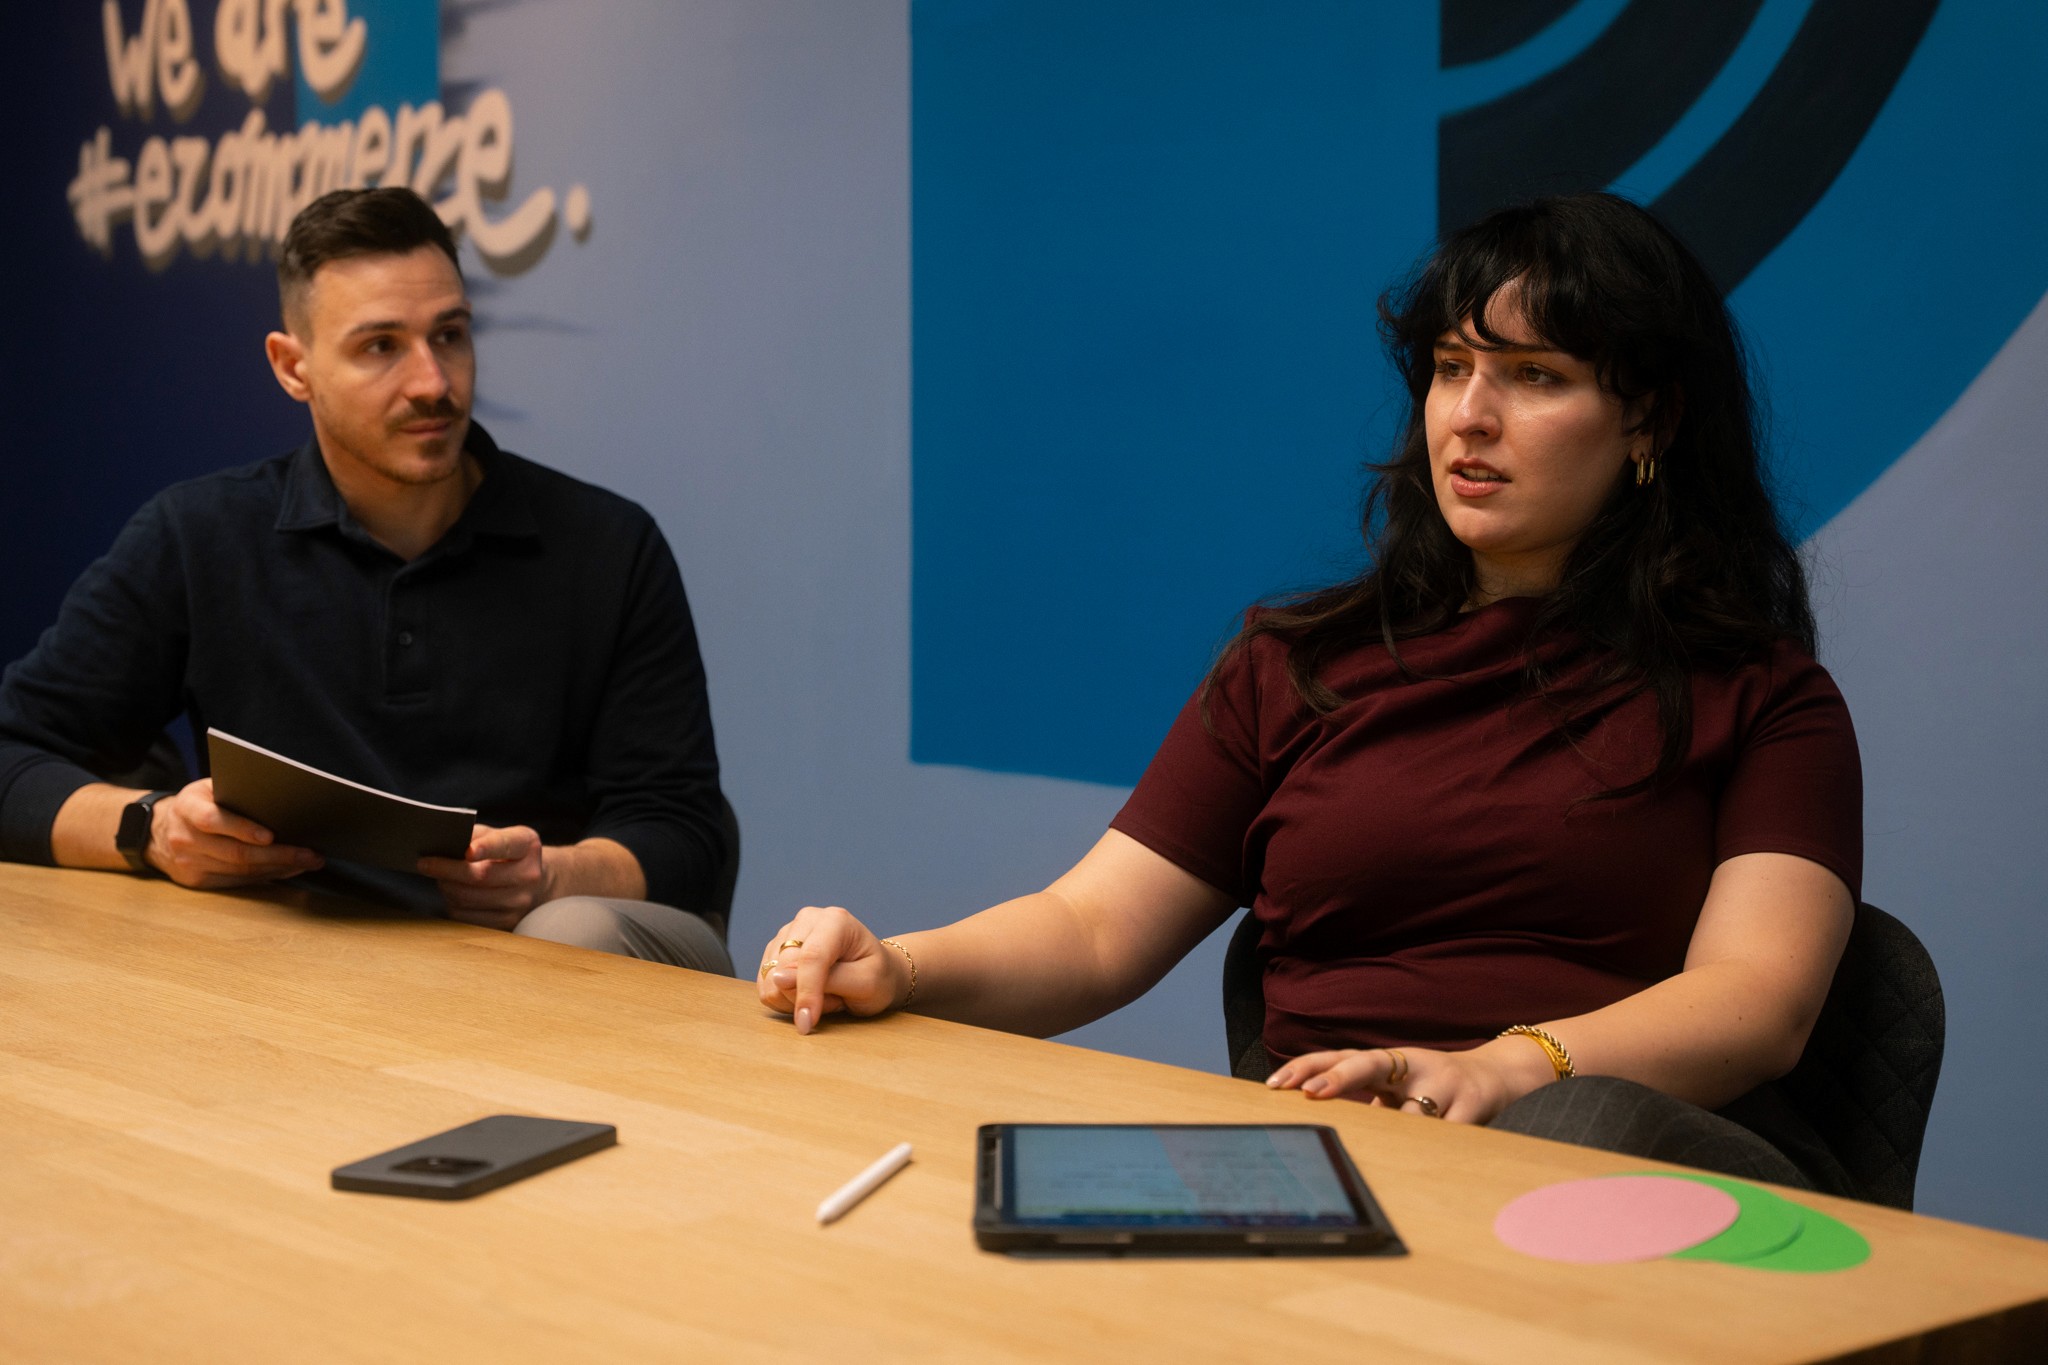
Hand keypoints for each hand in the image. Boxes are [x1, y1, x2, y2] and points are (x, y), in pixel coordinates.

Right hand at [146, 778, 323, 887]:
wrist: (156, 832)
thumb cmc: (196, 804)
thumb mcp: (207, 788)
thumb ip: (234, 791)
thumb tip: (279, 799)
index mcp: (187, 808)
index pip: (214, 820)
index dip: (244, 829)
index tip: (271, 835)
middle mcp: (185, 838)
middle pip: (235, 852)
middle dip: (278, 855)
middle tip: (310, 854)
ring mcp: (189, 863)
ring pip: (240, 870)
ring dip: (279, 868)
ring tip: (307, 862)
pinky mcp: (196, 881)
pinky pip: (237, 881)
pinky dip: (266, 877)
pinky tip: (287, 870)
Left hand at [418, 824, 551, 928]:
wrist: (536, 883)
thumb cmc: (507, 854)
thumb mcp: (498, 835)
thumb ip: (475, 835)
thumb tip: (441, 843)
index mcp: (527, 845)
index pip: (505, 845)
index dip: (486, 848)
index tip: (467, 851)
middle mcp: (529, 875)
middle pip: (480, 876)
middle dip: (447, 870)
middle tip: (424, 864)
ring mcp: (520, 902)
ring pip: (468, 897)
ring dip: (446, 886)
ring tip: (440, 877)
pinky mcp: (507, 922)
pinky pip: (467, 916)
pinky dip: (452, 903)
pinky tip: (452, 893)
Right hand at [755, 905, 910, 1034]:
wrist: (876, 972)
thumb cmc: (877, 977)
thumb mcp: (866, 983)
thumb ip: (828, 981)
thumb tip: (778, 978)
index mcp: (835, 921)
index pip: (812, 957)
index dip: (806, 992)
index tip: (807, 1022)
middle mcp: (807, 920)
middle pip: (784, 968)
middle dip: (807, 997)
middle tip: (836, 999)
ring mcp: (788, 933)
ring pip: (771, 979)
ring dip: (796, 999)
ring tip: (826, 994)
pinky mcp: (775, 950)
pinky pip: (766, 986)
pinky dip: (785, 999)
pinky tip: (808, 993)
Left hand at [1265, 1043, 1525, 1124]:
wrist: (1494, 1074)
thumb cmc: (1432, 1086)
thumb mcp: (1395, 1086)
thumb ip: (1363, 1096)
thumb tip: (1312, 1114)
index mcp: (1389, 1060)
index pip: (1343, 1057)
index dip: (1312, 1067)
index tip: (1282, 1083)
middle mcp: (1411, 1063)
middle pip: (1370, 1063)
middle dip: (1339, 1076)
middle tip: (1310, 1093)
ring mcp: (1442, 1081)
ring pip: (1408, 1111)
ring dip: (1397, 1129)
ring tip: (1383, 1147)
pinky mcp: (1470, 1104)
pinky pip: (1442, 1133)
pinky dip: (1430, 1147)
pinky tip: (1422, 1161)